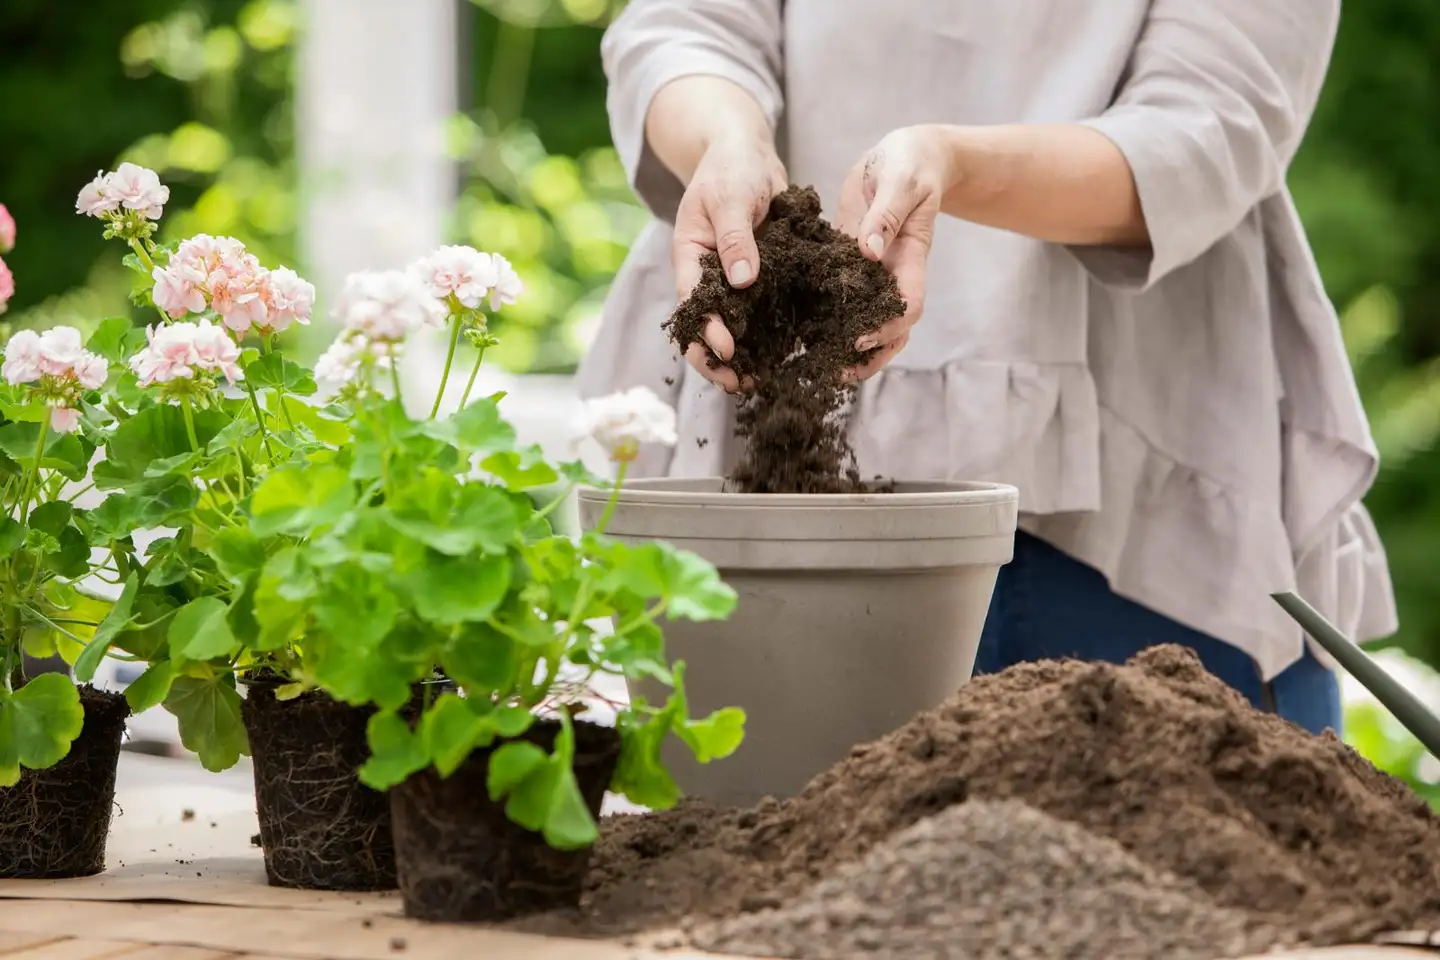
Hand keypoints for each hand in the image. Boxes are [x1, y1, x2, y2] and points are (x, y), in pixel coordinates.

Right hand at [672, 136, 786, 392]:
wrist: (748, 154)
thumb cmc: (732, 169)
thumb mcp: (731, 198)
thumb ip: (735, 238)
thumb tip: (743, 281)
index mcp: (690, 256)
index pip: (692, 302)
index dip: (705, 331)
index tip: (726, 350)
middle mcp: (708, 274)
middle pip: (705, 325)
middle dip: (718, 358)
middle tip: (739, 383)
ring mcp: (732, 279)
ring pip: (732, 325)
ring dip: (743, 354)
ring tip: (758, 380)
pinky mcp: (758, 279)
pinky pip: (759, 311)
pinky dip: (767, 334)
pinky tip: (782, 355)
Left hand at [836, 125, 954, 381]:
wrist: (907, 155)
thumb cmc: (909, 163)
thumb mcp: (899, 182)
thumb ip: (886, 215)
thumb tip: (869, 251)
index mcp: (911, 257)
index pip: (909, 304)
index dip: (888, 327)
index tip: (859, 338)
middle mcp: (893, 273)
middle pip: (893, 328)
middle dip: (871, 355)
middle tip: (839, 374)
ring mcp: (874, 272)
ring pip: (869, 321)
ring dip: (852, 348)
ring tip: (822, 367)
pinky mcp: (852, 264)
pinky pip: (844, 299)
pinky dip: (830, 318)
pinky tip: (803, 333)